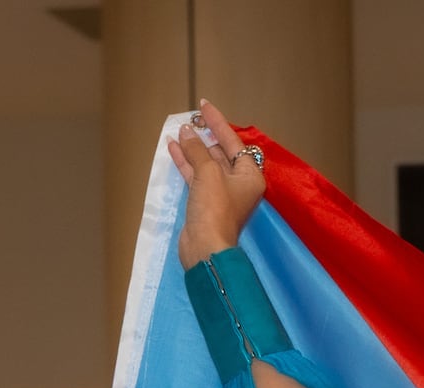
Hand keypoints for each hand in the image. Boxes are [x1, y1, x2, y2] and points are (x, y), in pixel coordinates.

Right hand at [166, 98, 268, 268]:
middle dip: (205, 135)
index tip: (204, 105)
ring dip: (193, 147)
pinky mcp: (205, 202)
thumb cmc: (215, 209)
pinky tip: (173, 147)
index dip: (218, 122)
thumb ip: (197, 150)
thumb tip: (187, 131)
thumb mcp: (208, 173)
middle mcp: (239, 184)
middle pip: (222, 152)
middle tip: (190, 118)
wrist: (205, 246)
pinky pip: (196, 176)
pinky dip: (186, 162)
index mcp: (250, 176)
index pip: (234, 142)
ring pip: (206, 164)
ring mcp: (222, 194)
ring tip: (178, 130)